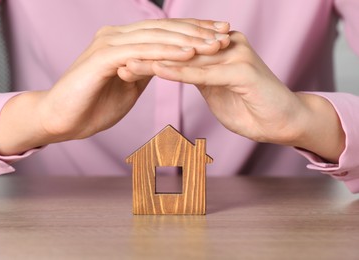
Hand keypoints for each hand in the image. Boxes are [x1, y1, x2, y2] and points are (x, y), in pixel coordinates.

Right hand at [0, 19, 229, 154]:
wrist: (61, 120)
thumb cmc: (93, 106)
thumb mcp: (129, 86)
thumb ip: (146, 70)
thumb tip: (168, 64)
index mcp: (124, 41)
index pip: (165, 31)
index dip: (194, 31)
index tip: (221, 34)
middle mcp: (117, 35)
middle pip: (165, 28)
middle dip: (198, 30)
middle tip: (227, 32)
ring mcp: (109, 44)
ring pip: (156, 36)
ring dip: (188, 39)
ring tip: (216, 43)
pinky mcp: (102, 58)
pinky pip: (141, 52)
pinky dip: (166, 53)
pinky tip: (189, 54)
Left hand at [128, 31, 344, 161]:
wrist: (286, 122)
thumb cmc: (252, 108)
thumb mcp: (217, 91)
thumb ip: (200, 78)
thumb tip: (178, 71)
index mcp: (219, 49)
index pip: (177, 50)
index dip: (149, 55)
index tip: (122, 62)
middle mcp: (226, 45)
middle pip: (178, 49)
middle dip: (146, 55)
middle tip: (116, 60)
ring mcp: (235, 54)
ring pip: (186, 58)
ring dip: (155, 62)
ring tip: (126, 64)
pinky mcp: (242, 69)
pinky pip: (203, 72)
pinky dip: (178, 73)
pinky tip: (156, 70)